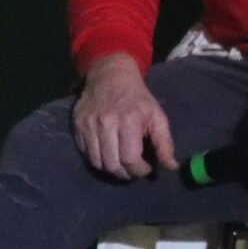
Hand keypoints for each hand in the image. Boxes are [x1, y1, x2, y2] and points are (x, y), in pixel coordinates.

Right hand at [72, 52, 174, 179]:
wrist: (110, 74)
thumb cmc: (137, 98)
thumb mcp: (157, 115)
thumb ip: (165, 143)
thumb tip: (170, 167)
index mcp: (128, 120)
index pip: (130, 160)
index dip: (140, 170)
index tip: (146, 166)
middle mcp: (105, 123)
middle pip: (112, 165)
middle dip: (126, 173)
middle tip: (133, 167)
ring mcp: (88, 124)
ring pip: (97, 163)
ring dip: (110, 168)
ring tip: (120, 162)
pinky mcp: (77, 124)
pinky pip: (85, 153)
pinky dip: (97, 158)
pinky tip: (107, 151)